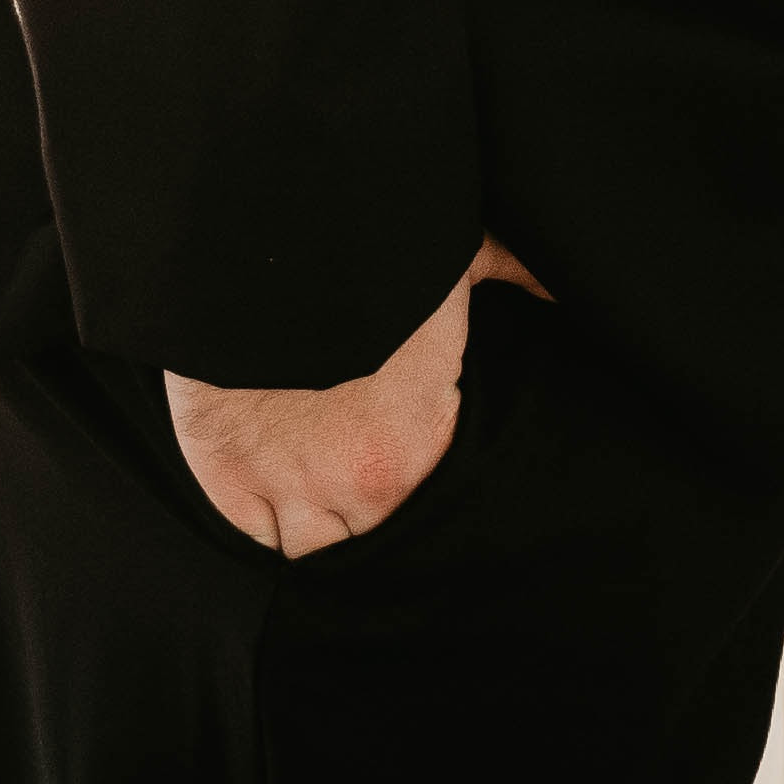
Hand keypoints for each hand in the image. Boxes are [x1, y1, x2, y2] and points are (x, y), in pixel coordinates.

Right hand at [161, 238, 543, 556]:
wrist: (268, 233)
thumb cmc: (370, 247)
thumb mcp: (456, 254)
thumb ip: (512, 274)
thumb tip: (557, 289)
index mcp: (420, 444)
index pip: (425, 511)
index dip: (410, 490)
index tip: (396, 466)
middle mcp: (360, 484)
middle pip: (366, 539)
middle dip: (361, 514)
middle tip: (351, 476)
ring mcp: (288, 486)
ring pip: (307, 550)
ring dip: (309, 523)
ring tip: (307, 487)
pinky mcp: (226, 475)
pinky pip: (250, 535)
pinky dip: (256, 517)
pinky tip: (263, 489)